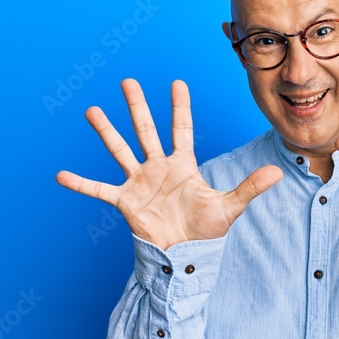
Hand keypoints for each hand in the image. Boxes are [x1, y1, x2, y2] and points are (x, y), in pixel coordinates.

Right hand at [56, 78, 282, 249]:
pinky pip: (99, 190)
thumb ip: (250, 187)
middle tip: (128, 81)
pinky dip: (81, 184)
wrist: (185, 258)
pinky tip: (60, 175)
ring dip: (106, 132)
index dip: (179, 106)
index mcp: (182, 165)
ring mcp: (140, 183)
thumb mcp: (230, 207)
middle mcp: (158, 169)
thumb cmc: (206, 233)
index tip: (177, 82)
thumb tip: (278, 173)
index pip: (181, 129)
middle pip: (145, 130)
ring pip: (120, 150)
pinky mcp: (126, 202)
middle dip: (137, 106)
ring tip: (92, 110)